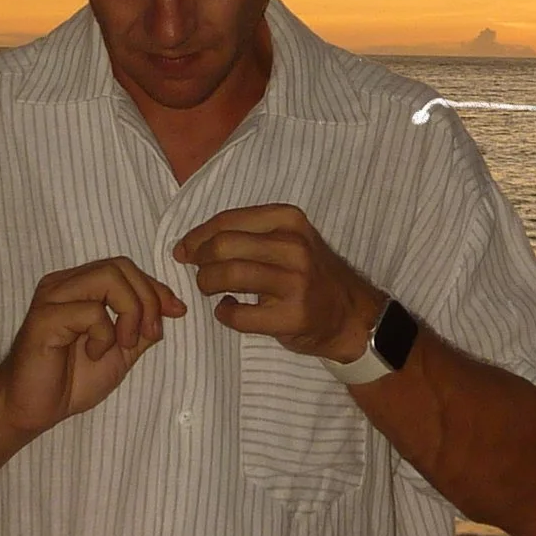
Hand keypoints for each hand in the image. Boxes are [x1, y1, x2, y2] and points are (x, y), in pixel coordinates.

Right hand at [3, 255, 186, 437]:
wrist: (34, 409)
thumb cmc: (72, 380)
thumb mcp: (121, 351)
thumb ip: (142, 326)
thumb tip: (171, 306)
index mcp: (79, 287)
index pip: (125, 268)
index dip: (156, 288)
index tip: (176, 312)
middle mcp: (64, 284)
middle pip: (120, 266)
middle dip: (147, 299)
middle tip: (149, 335)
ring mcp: (52, 297)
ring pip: (108, 278)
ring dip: (130, 312)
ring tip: (123, 343)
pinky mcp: (44, 318)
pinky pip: (91, 311)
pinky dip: (104, 334)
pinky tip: (92, 354)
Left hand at [171, 203, 382, 363]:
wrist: (352, 314)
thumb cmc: (311, 275)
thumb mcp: (290, 240)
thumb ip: (249, 234)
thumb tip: (191, 243)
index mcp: (289, 220)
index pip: (228, 221)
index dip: (197, 236)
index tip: (183, 250)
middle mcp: (294, 246)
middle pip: (223, 246)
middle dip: (200, 260)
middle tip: (199, 272)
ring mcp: (295, 282)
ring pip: (228, 276)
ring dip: (208, 284)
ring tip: (211, 290)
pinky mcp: (292, 316)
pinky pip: (238, 315)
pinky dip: (224, 313)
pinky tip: (229, 310)